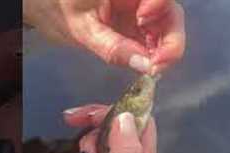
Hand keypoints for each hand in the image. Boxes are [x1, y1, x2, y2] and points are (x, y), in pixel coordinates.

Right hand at [23, 104, 158, 152]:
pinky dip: (86, 143)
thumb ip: (123, 149)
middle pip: (123, 124)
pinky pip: (96, 143)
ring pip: (107, 132)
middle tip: (76, 116)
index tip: (105, 102)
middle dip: (101, 118)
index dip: (127, 109)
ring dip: (91, 133)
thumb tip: (127, 116)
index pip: (144, 125)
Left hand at [24, 0, 184, 73]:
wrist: (58, 10)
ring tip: (151, 68)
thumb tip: (144, 66)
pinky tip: (147, 66)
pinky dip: (155, 56)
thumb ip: (113, 47)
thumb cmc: (67, 9)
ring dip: (165, 52)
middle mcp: (142, 0)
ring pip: (169, 30)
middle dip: (171, 41)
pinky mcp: (143, 29)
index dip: (159, 5)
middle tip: (157, 65)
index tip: (143, 23)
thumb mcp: (86, 29)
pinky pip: (158, 42)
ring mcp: (146, 14)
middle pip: (172, 15)